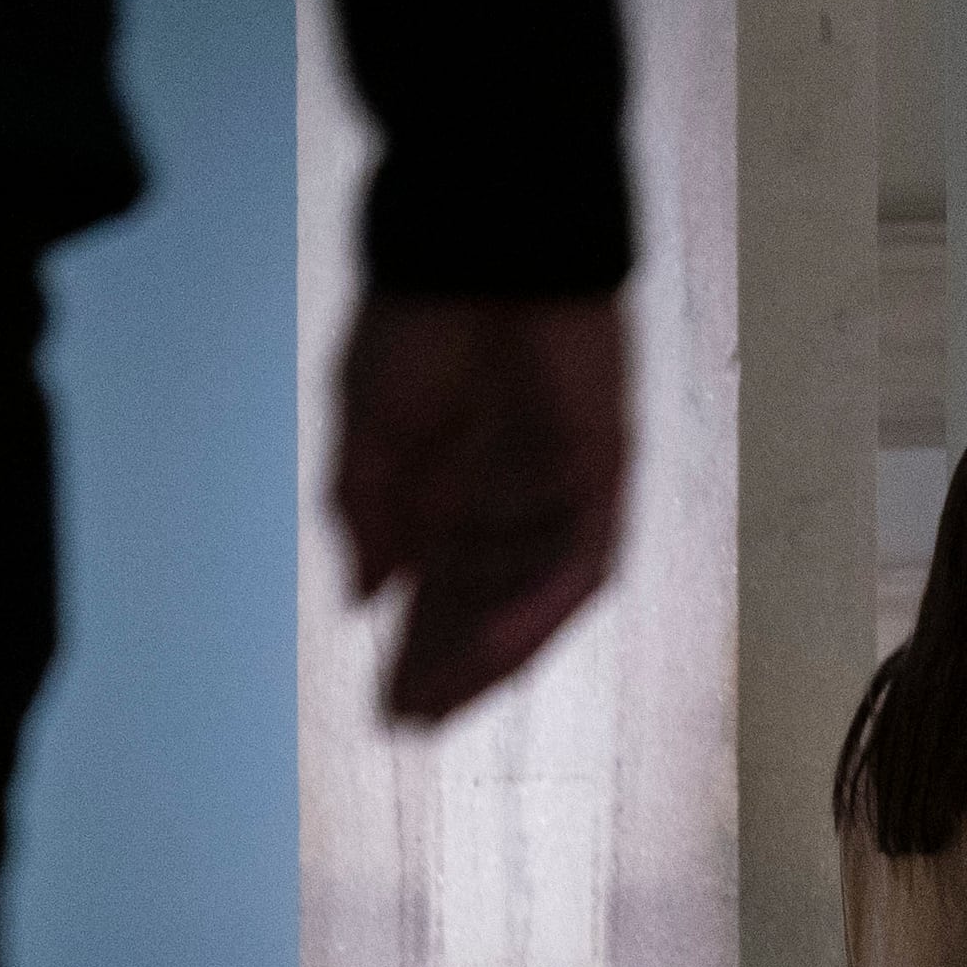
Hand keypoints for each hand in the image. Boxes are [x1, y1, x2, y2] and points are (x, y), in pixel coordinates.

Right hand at [331, 291, 630, 726]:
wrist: (481, 245)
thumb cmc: (418, 317)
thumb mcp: (370, 427)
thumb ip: (366, 513)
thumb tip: (362, 599)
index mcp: (450, 486)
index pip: (437, 591)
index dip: (414, 650)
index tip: (385, 706)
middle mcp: (506, 497)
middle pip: (482, 606)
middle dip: (448, 666)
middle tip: (410, 722)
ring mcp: (557, 487)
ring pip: (532, 596)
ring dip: (492, 651)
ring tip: (448, 699)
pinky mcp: (604, 467)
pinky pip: (584, 557)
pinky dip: (542, 602)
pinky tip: (499, 642)